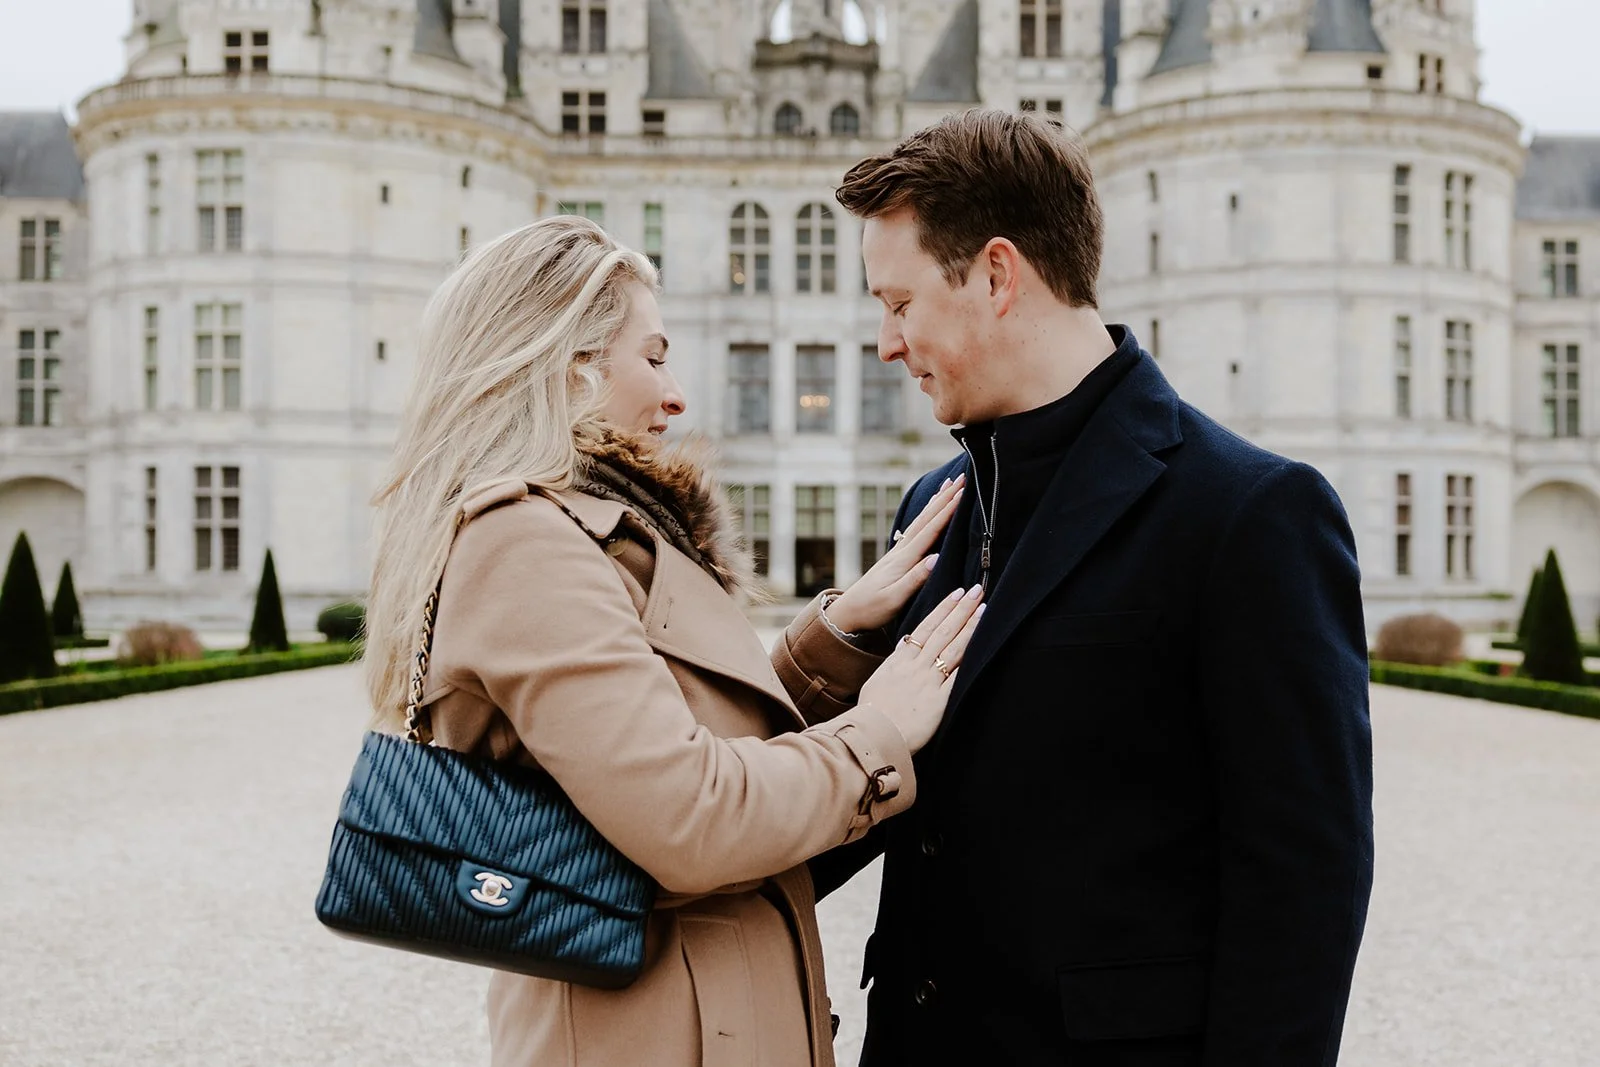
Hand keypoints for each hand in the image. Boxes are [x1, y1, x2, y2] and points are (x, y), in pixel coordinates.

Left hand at [825, 474, 964, 633]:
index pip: (929, 530)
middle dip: (944, 498)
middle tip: (962, 478)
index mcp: (903, 559)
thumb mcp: (894, 599)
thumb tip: (935, 557)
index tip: (962, 493)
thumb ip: (915, 579)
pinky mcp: (896, 558)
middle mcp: (900, 551)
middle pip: (926, 519)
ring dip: (936, 502)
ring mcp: (897, 552)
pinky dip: (926, 516)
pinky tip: (929, 511)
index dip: (946, 511)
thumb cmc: (872, 609)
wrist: (848, 612)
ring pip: (920, 521)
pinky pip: (915, 529)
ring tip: (948, 485)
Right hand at [858, 583, 984, 753]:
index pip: (926, 627)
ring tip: (983, 610)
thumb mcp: (879, 679)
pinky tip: (984, 647)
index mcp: (901, 659)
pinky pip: (958, 678)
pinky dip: (970, 661)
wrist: (872, 734)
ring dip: (969, 628)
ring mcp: (928, 682)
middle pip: (943, 632)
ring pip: (953, 649)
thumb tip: (905, 643)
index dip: (944, 609)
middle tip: (977, 591)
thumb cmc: (872, 710)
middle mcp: (916, 666)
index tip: (957, 593)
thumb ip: (895, 660)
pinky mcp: (939, 701)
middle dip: (961, 609)